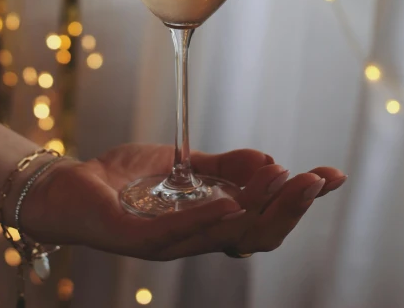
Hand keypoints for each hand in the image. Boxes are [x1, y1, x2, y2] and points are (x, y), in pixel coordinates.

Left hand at [21, 144, 346, 259]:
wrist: (70, 186)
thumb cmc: (124, 179)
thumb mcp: (181, 163)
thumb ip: (221, 166)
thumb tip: (269, 162)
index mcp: (209, 220)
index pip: (264, 217)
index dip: (299, 200)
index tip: (332, 176)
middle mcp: (196, 237)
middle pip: (257, 234)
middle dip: (291, 207)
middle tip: (315, 180)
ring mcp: (170, 242)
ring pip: (227, 236)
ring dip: (262, 210)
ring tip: (289, 183)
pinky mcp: (140, 239)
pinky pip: (180, 233)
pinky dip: (209, 217)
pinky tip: (232, 203)